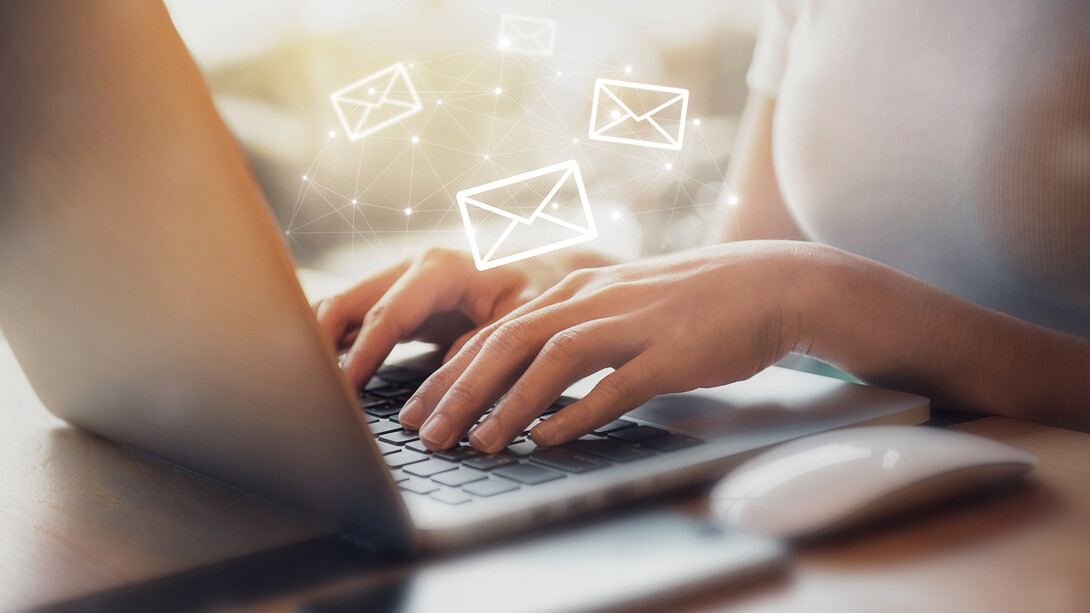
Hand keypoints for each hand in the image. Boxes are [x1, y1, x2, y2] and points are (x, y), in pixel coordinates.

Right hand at [313, 247, 614, 389]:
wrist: (552, 271)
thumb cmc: (543, 291)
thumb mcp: (526, 318)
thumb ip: (487, 346)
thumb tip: (448, 387)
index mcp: (441, 267)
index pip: (387, 313)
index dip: (363, 354)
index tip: (344, 389)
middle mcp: (412, 269)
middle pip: (347, 303)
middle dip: (321, 344)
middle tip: (310, 389)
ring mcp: (401, 284)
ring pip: (343, 309)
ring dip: (322, 345)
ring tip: (309, 388)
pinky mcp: (400, 303)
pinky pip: (355, 321)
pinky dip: (337, 346)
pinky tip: (327, 380)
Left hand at [400, 241, 813, 451]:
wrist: (765, 285)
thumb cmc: (687, 303)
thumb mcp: (618, 304)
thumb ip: (571, 332)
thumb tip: (522, 382)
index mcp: (575, 288)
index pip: (496, 329)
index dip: (450, 371)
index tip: (416, 409)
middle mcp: (593, 299)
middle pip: (509, 341)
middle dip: (460, 389)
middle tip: (426, 432)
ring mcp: (632, 324)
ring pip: (553, 359)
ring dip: (508, 403)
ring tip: (477, 442)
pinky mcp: (669, 353)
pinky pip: (614, 385)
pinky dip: (575, 413)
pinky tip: (546, 438)